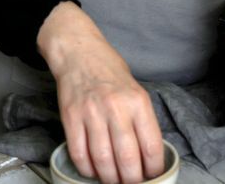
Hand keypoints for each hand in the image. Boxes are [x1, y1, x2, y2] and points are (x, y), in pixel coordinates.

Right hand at [37, 1, 163, 182]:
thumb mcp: (137, 91)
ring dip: (109, 178)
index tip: (154, 176)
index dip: (154, 168)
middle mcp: (116, 108)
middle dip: (132, 180)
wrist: (80, 53)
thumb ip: (142, 120)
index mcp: (138, 102)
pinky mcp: (70, 117)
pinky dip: (86, 168)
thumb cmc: (112, 73)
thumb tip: (148, 154)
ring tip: (114, 182)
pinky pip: (79, 152)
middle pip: (127, 158)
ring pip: (103, 160)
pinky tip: (93, 171)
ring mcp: (91, 113)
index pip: (152, 145)